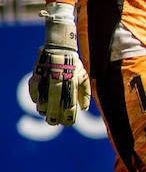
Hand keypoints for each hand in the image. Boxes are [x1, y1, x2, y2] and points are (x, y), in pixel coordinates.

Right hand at [28, 5, 89, 125]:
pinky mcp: (37, 75)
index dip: (69, 117)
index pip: (70, 106)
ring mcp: (47, 79)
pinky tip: (37, 103)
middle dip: (55, 117)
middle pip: (55, 105)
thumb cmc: (75, 64)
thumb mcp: (84, 76)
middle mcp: (59, 83)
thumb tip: (84, 109)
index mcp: (72, 84)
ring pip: (43, 100)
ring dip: (44, 109)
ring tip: (46, 115)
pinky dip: (35, 97)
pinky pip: (33, 90)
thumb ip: (85, 93)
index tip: (68, 124)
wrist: (60, 48)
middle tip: (54, 123)